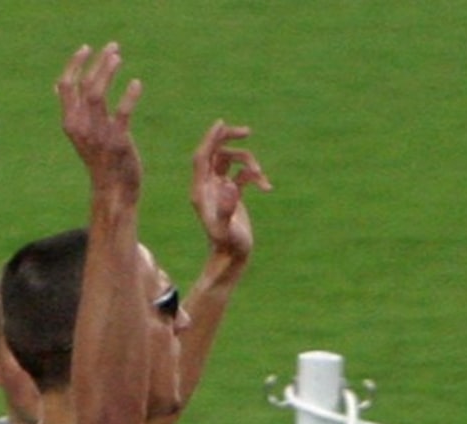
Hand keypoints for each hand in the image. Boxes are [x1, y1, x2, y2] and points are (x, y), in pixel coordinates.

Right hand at [57, 43, 141, 191]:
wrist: (111, 189)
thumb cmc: (99, 158)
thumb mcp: (79, 133)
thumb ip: (70, 108)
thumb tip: (57, 86)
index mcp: (70, 122)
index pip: (66, 85)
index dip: (74, 64)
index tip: (87, 48)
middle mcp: (80, 126)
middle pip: (84, 85)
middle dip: (98, 62)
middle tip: (114, 47)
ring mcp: (98, 134)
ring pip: (97, 94)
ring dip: (108, 72)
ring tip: (119, 57)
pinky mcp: (118, 141)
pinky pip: (122, 113)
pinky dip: (129, 96)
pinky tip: (137, 84)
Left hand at [190, 120, 270, 265]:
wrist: (231, 256)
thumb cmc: (228, 245)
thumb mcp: (227, 229)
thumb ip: (228, 209)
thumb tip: (230, 186)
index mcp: (200, 191)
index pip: (201, 158)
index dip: (210, 139)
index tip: (221, 123)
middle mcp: (206, 187)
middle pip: (214, 152)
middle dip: (229, 140)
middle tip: (248, 132)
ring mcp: (218, 189)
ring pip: (231, 160)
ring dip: (249, 162)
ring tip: (260, 176)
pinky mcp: (231, 192)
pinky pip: (242, 173)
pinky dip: (255, 175)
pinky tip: (266, 188)